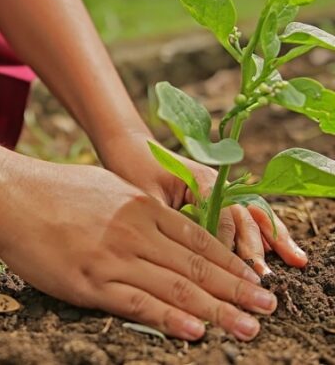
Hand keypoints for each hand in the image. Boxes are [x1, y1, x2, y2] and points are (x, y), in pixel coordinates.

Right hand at [0, 159, 275, 340]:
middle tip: (266, 308)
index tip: (255, 280)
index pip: (199, 240)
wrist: (9, 193)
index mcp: (141, 206)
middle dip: (236, 290)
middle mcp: (135, 231)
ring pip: (175, 288)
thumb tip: (162, 223)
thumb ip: (138, 208)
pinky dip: (169, 319)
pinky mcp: (89, 280)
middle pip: (197, 266)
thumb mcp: (106, 186)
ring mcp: (113, 257)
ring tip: (246, 327)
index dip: (231, 263)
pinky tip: (194, 331)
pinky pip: (137, 303)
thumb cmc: (54, 189)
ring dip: (216, 310)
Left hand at [100, 132, 307, 275]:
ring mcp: (221, 189)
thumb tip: (184, 253)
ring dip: (271, 238)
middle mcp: (217, 183)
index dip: (228, 244)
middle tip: (263, 275)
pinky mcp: (218, 197)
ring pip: (252, 215)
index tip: (232, 270)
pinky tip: (285, 250)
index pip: (223, 216)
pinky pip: (246, 214)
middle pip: (244, 216)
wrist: (130, 147)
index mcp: (200, 180)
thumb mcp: (146, 197)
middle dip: (256, 247)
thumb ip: (168, 220)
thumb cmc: (133, 170)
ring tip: (294, 260)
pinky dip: (266, 231)